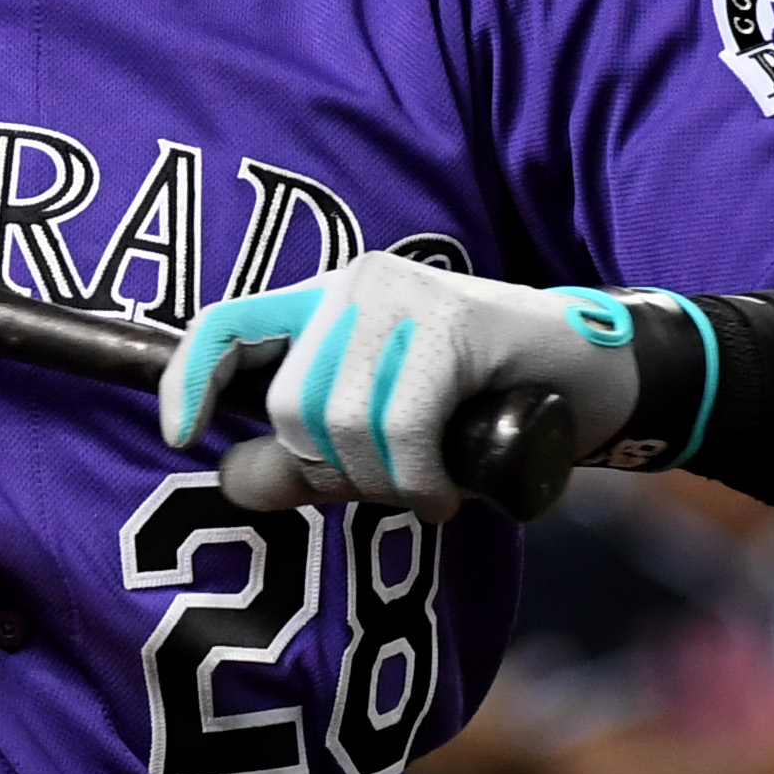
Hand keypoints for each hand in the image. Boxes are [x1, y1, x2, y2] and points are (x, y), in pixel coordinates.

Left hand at [161, 251, 642, 518]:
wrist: (593, 379)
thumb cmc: (483, 410)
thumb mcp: (382, 439)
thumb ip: (306, 459)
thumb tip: (233, 478)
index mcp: (325, 303)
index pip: (227, 324)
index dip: (188, 378)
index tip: (179, 434)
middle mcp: (355, 287)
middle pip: (288, 407)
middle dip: (335, 473)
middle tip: (394, 485)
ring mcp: (404, 298)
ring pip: (341, 423)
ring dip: (387, 483)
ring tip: (430, 483)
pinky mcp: (452, 325)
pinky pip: (403, 428)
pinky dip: (422, 478)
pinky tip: (451, 484)